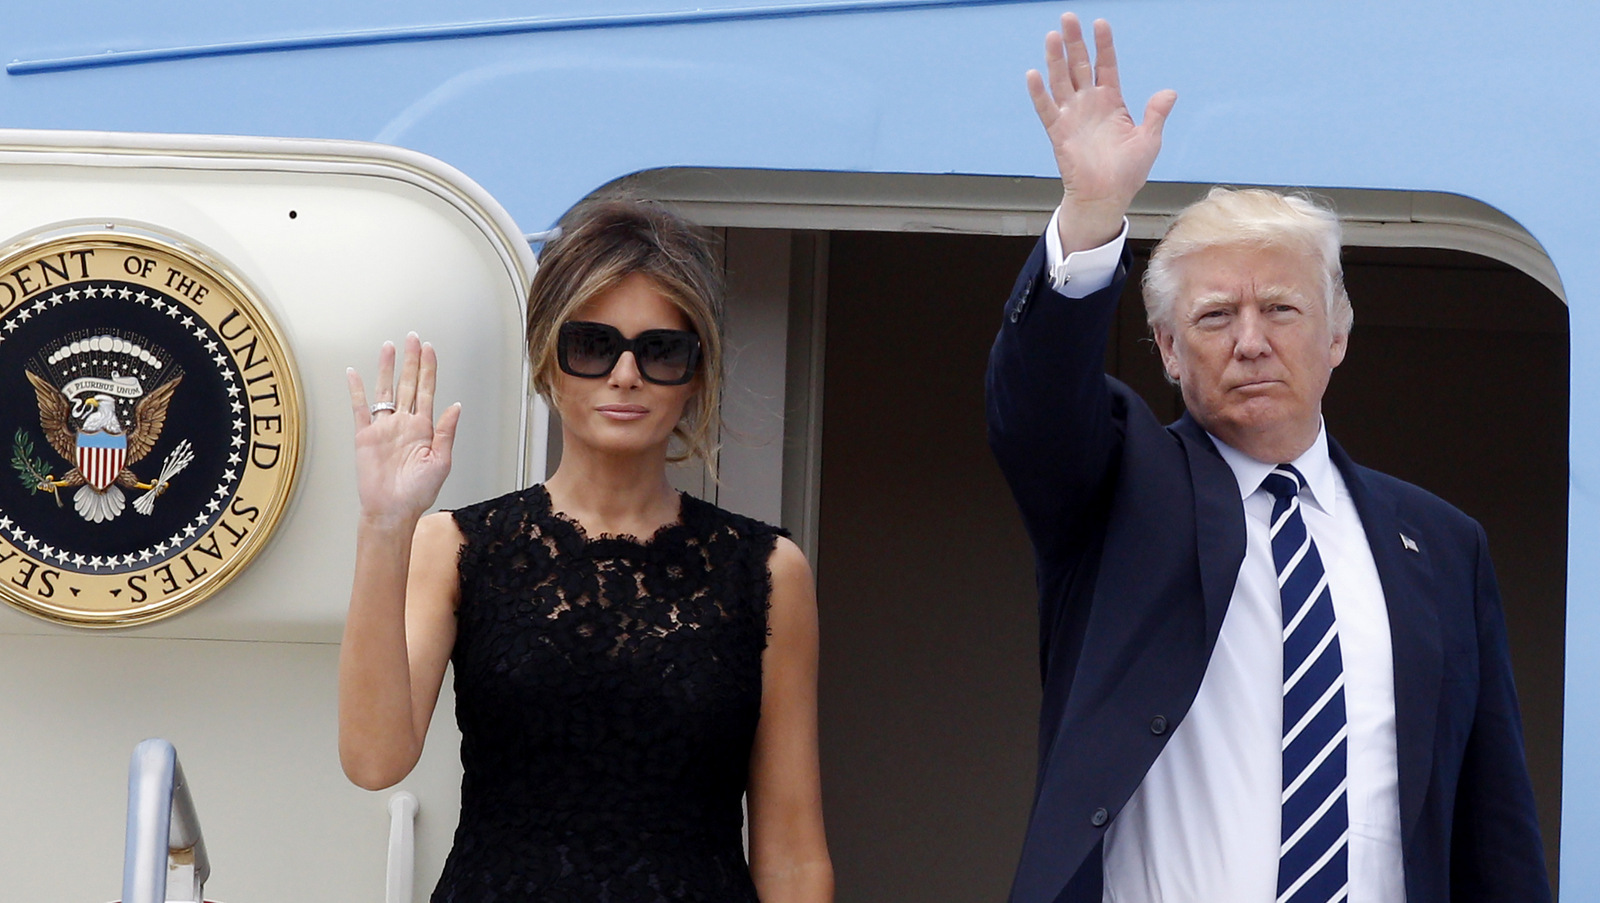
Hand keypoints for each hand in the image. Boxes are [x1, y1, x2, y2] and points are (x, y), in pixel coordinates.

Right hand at [347, 333, 460, 525]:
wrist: (392, 510)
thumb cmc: (418, 492)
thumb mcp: (441, 462)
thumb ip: (446, 432)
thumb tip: (455, 405)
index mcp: (424, 428)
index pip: (427, 390)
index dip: (429, 369)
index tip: (429, 349)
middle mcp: (404, 423)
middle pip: (408, 383)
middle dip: (411, 360)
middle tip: (412, 338)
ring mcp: (384, 427)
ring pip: (384, 389)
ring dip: (386, 368)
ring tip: (389, 346)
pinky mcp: (365, 435)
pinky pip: (360, 408)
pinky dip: (356, 390)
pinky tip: (354, 373)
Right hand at [1027, 14, 1176, 252]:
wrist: (1107, 197)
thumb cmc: (1128, 172)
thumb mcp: (1149, 139)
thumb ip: (1156, 114)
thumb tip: (1169, 92)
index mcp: (1111, 102)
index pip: (1105, 65)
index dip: (1103, 45)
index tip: (1100, 23)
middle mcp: (1089, 104)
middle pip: (1078, 65)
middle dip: (1074, 42)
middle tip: (1068, 17)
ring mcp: (1072, 116)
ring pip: (1060, 80)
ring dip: (1055, 59)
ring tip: (1052, 36)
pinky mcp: (1058, 132)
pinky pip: (1046, 109)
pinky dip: (1039, 93)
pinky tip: (1033, 74)